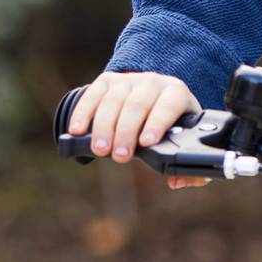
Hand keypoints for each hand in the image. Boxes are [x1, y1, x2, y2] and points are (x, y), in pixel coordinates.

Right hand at [66, 70, 210, 189]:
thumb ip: (185, 163)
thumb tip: (176, 181)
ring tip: (100, 150)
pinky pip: (93, 94)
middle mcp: (153, 82)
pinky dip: (83, 112)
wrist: (154, 93)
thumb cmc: (170, 121)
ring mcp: (129, 80)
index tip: (146, 142)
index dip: (158, 122)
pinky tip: (77, 131)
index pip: (169, 105)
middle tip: (120, 156)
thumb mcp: (183, 135)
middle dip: (127, 131)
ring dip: (104, 126)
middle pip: (138, 104)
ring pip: (114, 100)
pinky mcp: (107, 81)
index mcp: (176, 93)